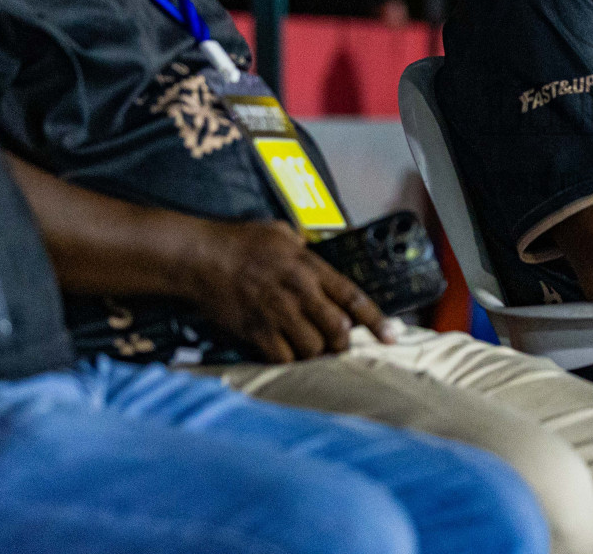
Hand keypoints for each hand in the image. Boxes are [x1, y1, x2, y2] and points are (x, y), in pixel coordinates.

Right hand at [189, 219, 395, 362]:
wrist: (200, 256)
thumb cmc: (239, 240)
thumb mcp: (281, 232)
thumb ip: (304, 247)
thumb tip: (316, 254)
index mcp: (310, 267)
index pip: (354, 297)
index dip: (376, 320)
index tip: (391, 336)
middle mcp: (299, 292)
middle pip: (338, 329)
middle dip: (344, 343)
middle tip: (339, 345)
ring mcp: (278, 313)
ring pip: (313, 348)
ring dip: (316, 354)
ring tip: (311, 350)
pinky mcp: (256, 330)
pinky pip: (283, 357)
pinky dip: (288, 361)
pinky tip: (285, 353)